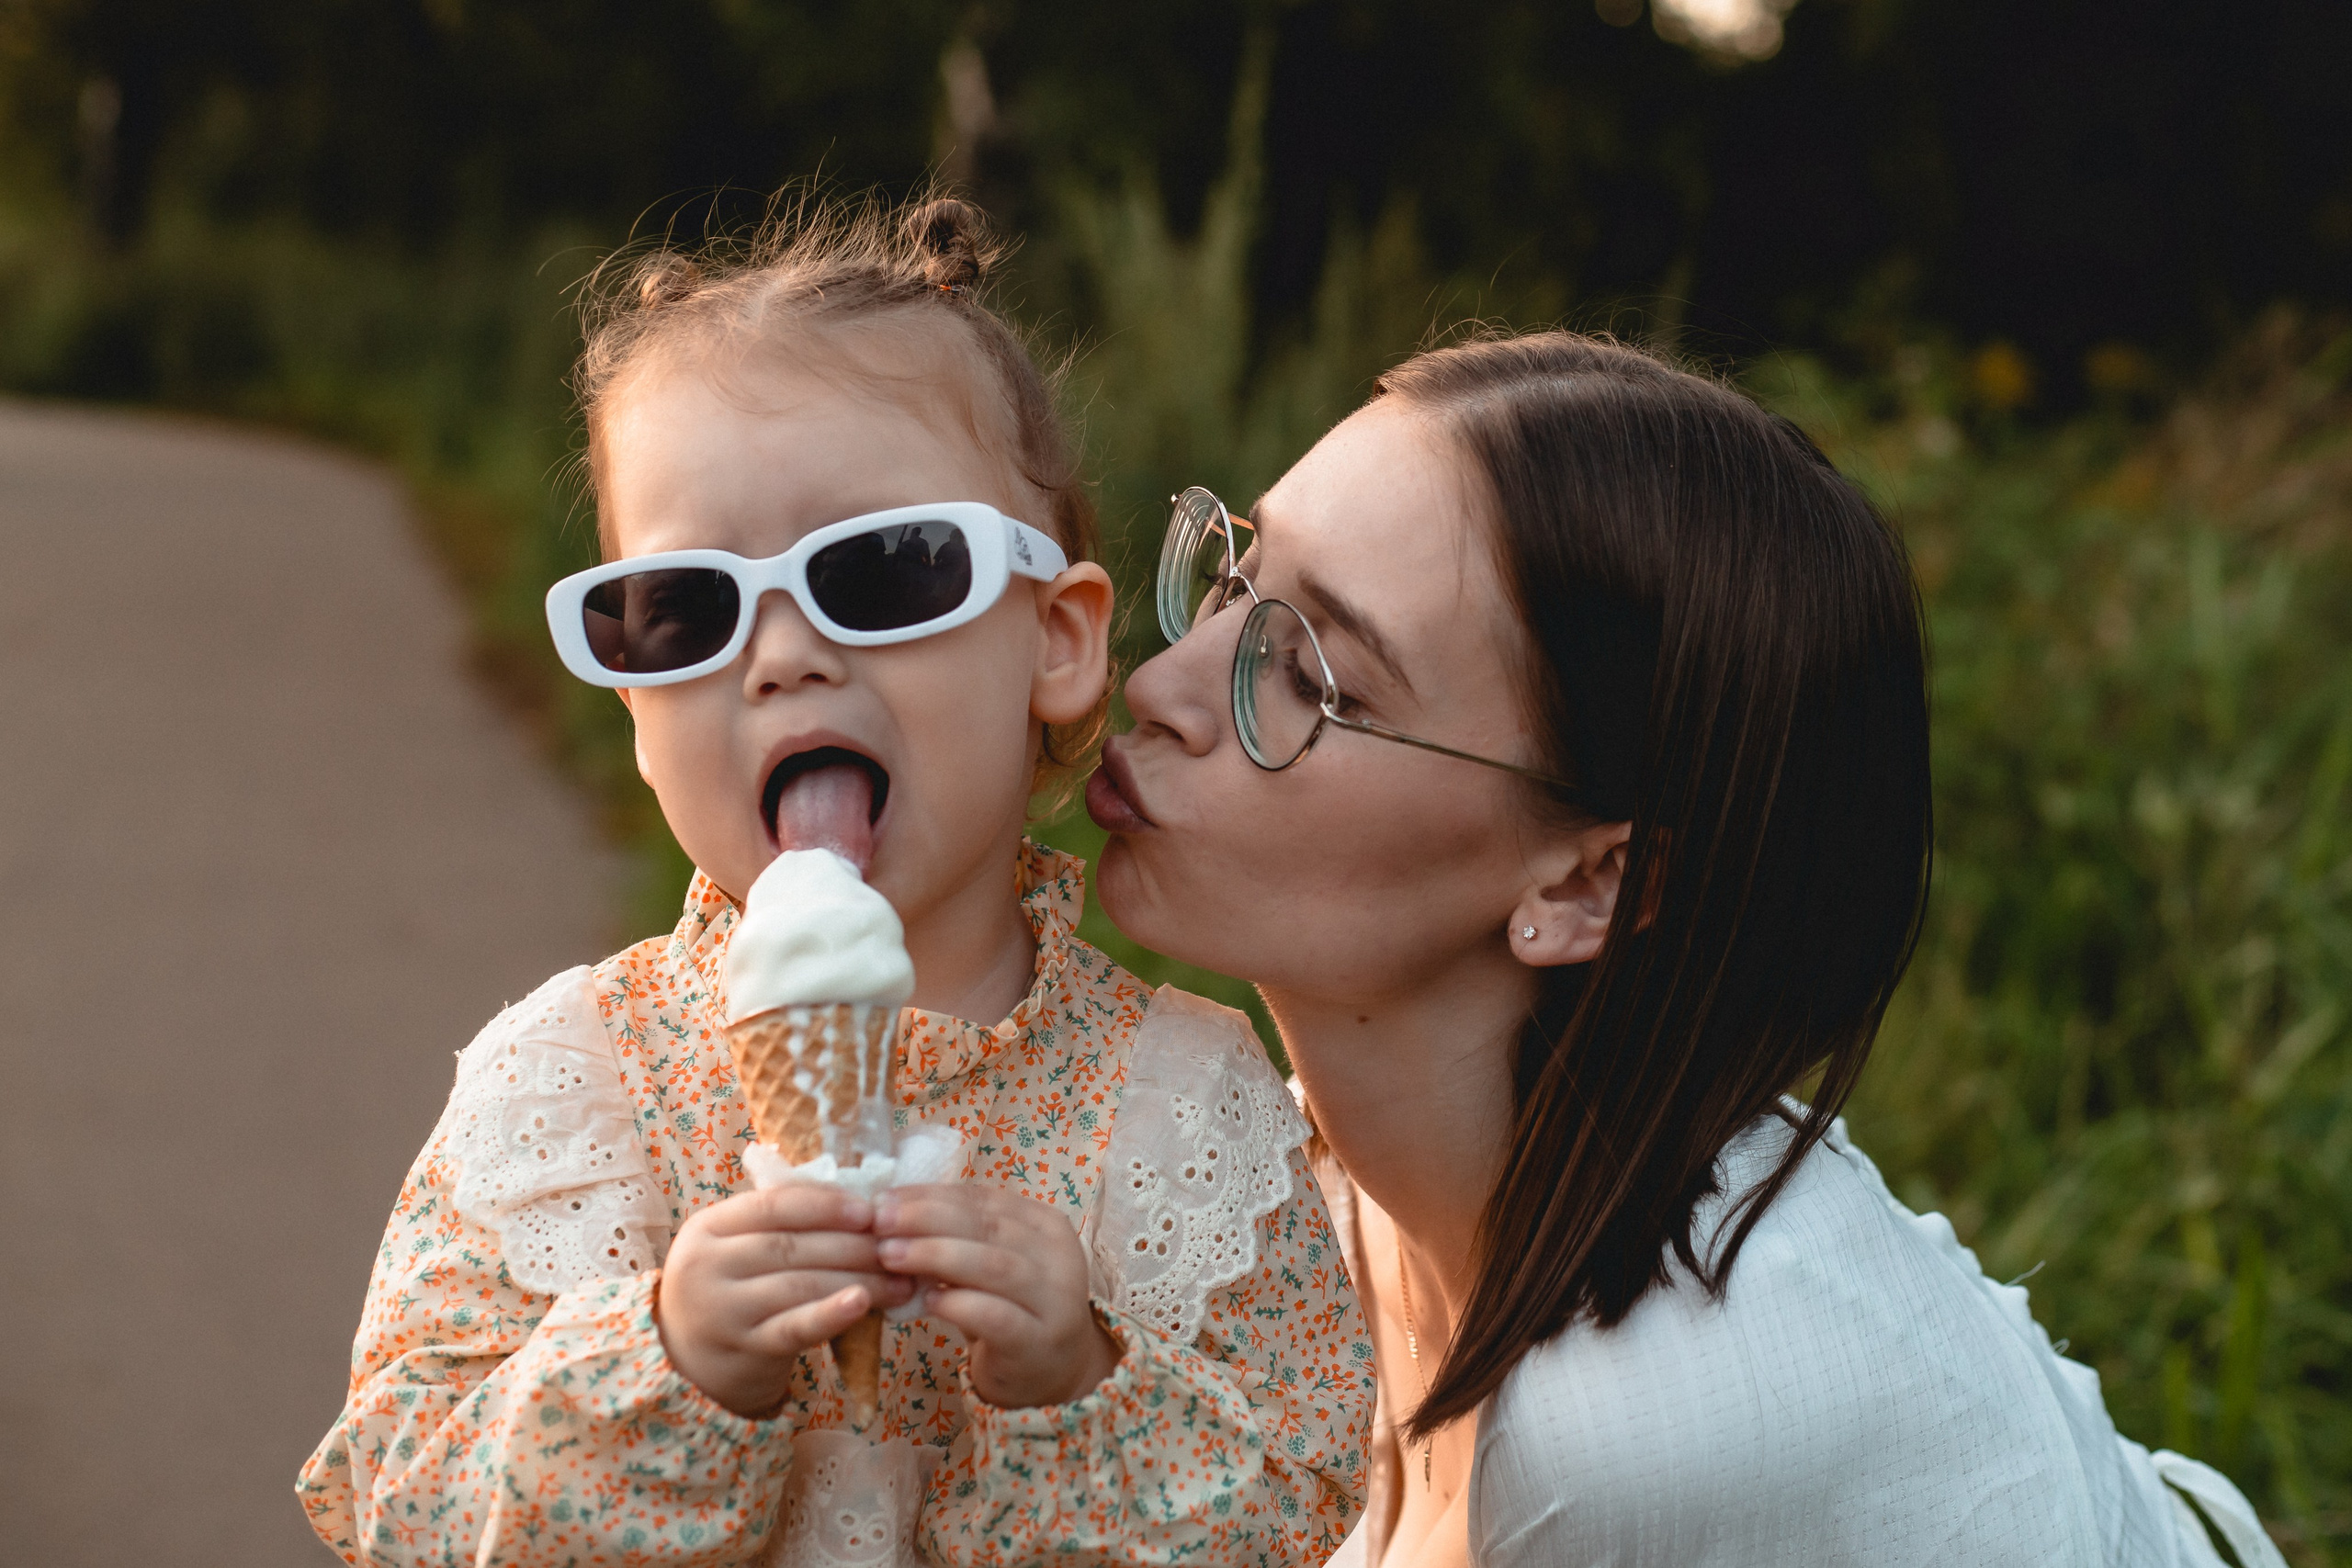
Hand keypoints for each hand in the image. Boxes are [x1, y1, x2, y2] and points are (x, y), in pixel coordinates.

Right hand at [654, 1184, 914, 1417]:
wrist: (684, 1364)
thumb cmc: (728, 1292)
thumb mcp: (733, 1248)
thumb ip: (777, 1224)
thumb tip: (860, 1202)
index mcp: (707, 1228)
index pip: (772, 1205)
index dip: (825, 1205)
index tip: (869, 1210)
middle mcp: (706, 1266)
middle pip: (791, 1246)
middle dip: (852, 1244)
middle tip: (897, 1248)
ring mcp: (722, 1310)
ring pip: (799, 1284)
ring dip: (858, 1279)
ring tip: (900, 1281)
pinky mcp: (743, 1349)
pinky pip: (794, 1327)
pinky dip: (831, 1313)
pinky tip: (863, 1303)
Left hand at [874, 1183, 1121, 1408]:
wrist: (1052, 1370)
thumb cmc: (1010, 1306)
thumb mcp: (990, 1263)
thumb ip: (958, 1235)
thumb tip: (892, 1208)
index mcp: (1046, 1224)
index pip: (983, 1199)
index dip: (930, 1196)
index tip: (884, 1198)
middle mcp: (1059, 1257)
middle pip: (987, 1227)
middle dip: (926, 1219)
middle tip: (879, 1221)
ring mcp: (1055, 1301)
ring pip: (993, 1266)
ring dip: (935, 1255)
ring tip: (889, 1255)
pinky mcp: (1039, 1342)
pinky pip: (997, 1318)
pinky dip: (958, 1304)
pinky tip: (925, 1301)